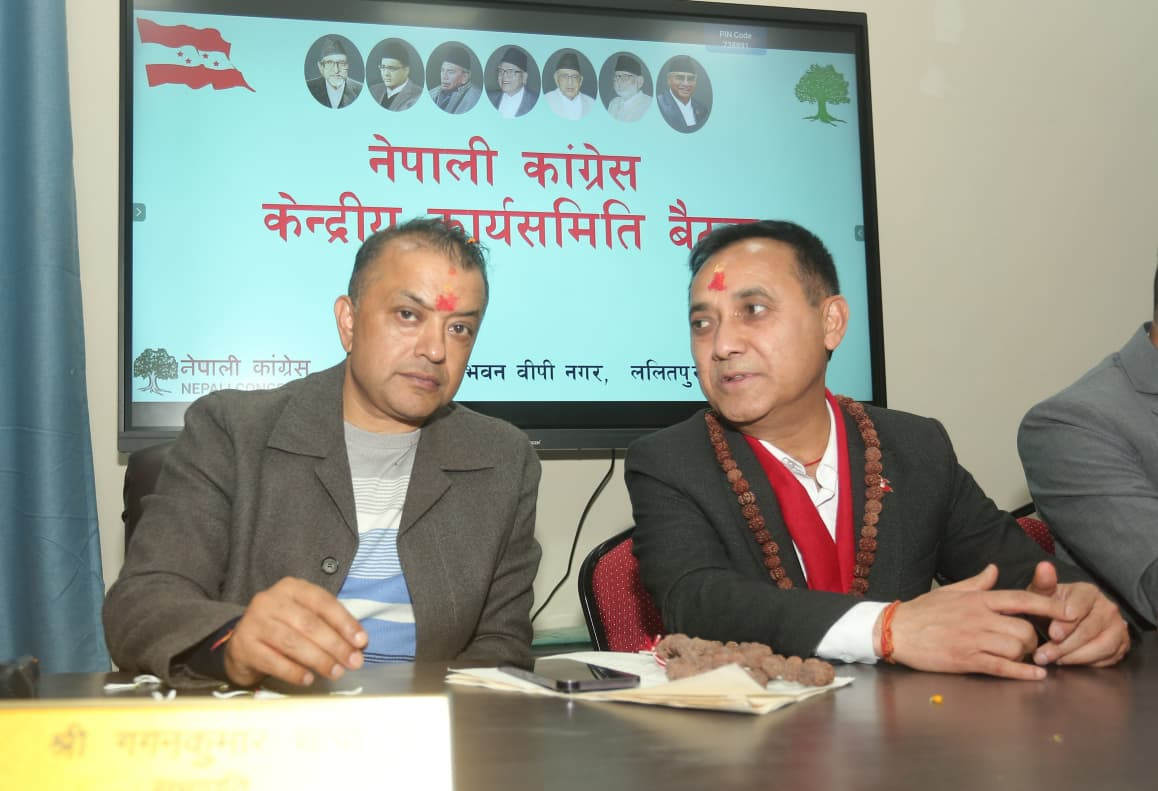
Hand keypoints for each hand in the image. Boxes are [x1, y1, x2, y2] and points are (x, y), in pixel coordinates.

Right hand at [223, 577, 367, 686]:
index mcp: (291, 588)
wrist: (242, 645)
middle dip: (335, 645)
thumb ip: (330, 626)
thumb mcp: (305, 618)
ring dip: (319, 660)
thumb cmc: (282, 629)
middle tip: (353, 662)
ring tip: (336, 672)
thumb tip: (359, 644)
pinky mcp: (244, 645)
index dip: (345, 622)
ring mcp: (254, 622)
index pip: (323, 602)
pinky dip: (294, 672)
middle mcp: (270, 600)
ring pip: (293, 642)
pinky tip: (309, 679)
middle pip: (309, 624)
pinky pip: (274, 661)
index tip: (362, 642)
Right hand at [883, 564, 1069, 679]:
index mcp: (978, 599)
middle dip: (1035, 639)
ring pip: (1016, 648)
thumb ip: (977, 582)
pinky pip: (1002, 667)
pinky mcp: (966, 659)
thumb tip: (994, 569)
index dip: (1048, 604)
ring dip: (1026, 655)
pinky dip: (1023, 673)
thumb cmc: (922, 611)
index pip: (1021, 598)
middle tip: (1032, 645)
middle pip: (1025, 628)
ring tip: (1023, 657)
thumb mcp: (950, 590)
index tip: (1069, 611)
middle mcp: (979, 617)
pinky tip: (1035, 676)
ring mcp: (973, 639)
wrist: (895, 630)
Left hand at [1026, 561, 1129, 667]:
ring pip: (1101, 646)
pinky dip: (1087, 663)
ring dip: (1075, 656)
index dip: (1066, 623)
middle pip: (1089, 630)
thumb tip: (1044, 566)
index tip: (1052, 634)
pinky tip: (1069, 662)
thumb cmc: (1052, 605)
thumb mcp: (1043, 593)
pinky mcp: (1121, 644)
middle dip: (1064, 645)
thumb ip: (1043, 582)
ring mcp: (1117, 626)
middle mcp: (1107, 608)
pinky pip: (1108, 658)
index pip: (1081, 606)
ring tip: (1054, 660)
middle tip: (1044, 655)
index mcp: (1088, 592)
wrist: (1066, 619)